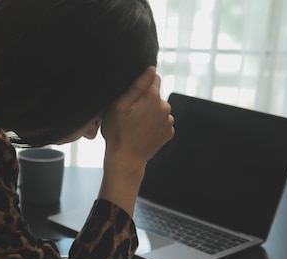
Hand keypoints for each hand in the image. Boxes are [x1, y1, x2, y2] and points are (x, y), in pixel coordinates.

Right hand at [97, 67, 174, 214]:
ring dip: (150, 113)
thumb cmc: (118, 132)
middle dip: (145, 100)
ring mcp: (169, 121)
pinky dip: (154, 125)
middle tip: (130, 113)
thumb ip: (137, 85)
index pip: (154, 78)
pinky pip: (162, 122)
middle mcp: (165, 107)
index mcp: (153, 97)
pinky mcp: (169, 133)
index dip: (142, 85)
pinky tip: (142, 132)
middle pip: (156, 95)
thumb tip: (151, 69)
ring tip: (135, 125)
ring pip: (159, 109)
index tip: (132, 97)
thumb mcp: (119, 106)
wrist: (125, 160)